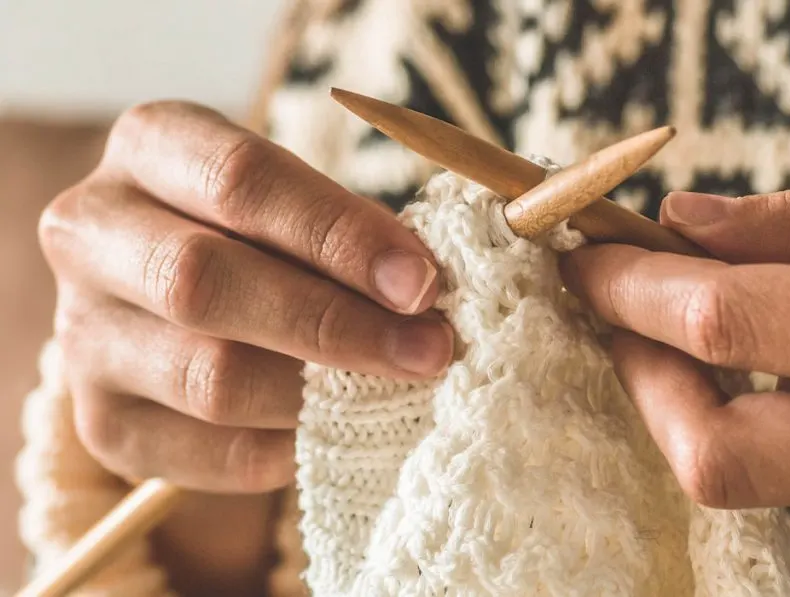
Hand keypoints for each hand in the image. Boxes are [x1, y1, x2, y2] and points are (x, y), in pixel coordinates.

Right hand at [39, 101, 453, 591]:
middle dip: (335, 323)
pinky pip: (206, 452)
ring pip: (208, 378)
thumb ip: (352, 233)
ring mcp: (82, 334)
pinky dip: (287, 448)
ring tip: (395, 390)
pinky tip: (335, 430)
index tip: (421, 282)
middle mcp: (91, 232)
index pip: (241, 180)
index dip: (339, 235)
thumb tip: (424, 287)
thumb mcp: (298, 203)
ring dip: (322, 393)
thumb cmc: (263, 235)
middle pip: (203, 281)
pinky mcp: (102, 421)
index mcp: (149, 145)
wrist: (183, 302)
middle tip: (429, 348)